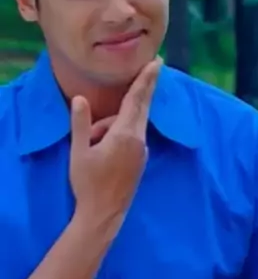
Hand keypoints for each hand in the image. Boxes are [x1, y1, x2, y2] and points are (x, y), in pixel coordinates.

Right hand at [69, 57, 161, 226]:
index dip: (146, 80)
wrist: (103, 215)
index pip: (136, 100)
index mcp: (124, 135)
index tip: (157, 63)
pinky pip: (131, 138)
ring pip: (130, 125)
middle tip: (154, 65)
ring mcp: (142, 152)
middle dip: (145, 87)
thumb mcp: (79, 152)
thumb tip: (80, 99)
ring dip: (113, 125)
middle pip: (141, 107)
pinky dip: (119, 135)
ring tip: (91, 144)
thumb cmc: (88, 183)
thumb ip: (81, 124)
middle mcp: (138, 141)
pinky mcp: (140, 161)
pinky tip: (101, 151)